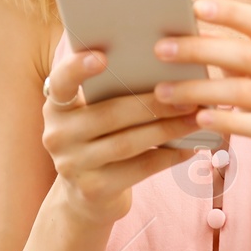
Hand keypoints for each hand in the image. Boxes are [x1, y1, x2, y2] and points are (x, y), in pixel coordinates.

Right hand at [42, 44, 202, 226]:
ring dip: (167, 130)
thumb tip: (162, 66)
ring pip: (127, 143)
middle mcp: (57, 135)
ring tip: (194, 119)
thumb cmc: (100, 139)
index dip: (78, 68)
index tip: (102, 56)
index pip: (61, 82)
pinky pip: (138, 169)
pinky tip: (189, 147)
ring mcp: (72, 165)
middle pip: (109, 114)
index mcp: (56, 106)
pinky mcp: (93, 189)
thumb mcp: (93, 114)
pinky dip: (167, 157)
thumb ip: (110, 90)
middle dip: (153, 104)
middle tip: (188, 95)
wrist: (87, 194)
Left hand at [152, 0, 250, 208]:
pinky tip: (199, 118)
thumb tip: (187, 37)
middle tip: (161, 50)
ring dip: (199, 90)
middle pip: (247, 54)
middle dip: (200, 50)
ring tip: (164, 92)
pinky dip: (225, 120)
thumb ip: (234, 61)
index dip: (231, 12)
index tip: (196, 6)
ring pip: (245, 91)